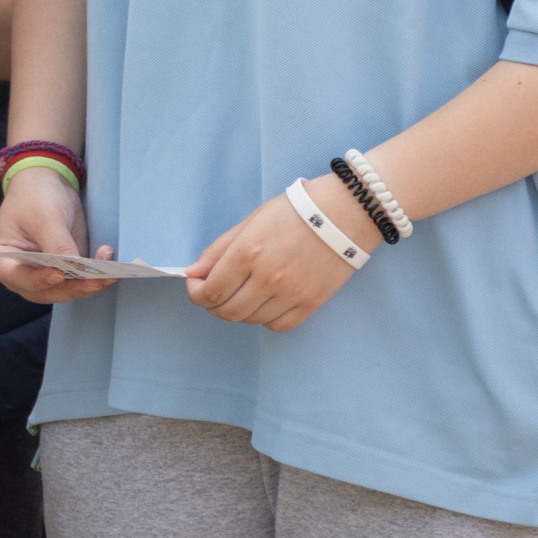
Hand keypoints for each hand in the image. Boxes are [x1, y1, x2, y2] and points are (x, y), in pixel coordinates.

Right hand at [0, 166, 116, 302]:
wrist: (46, 181)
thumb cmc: (34, 195)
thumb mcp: (44, 217)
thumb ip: (57, 245)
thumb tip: (75, 268)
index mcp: (3, 262)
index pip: (20, 278)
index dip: (40, 280)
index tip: (59, 274)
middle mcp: (23, 274)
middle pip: (47, 291)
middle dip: (73, 286)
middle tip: (96, 280)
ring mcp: (44, 274)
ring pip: (67, 290)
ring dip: (89, 283)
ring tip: (109, 272)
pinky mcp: (65, 270)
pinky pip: (79, 280)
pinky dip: (95, 277)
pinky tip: (110, 267)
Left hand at [183, 174, 372, 332]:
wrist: (343, 214)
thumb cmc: (293, 212)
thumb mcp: (250, 222)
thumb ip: (219, 250)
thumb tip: (193, 273)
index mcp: (248, 252)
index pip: (210, 291)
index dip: (196, 293)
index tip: (195, 285)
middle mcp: (268, 278)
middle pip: (227, 311)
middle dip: (212, 305)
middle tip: (212, 293)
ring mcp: (291, 294)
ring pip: (250, 320)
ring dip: (237, 311)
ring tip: (239, 293)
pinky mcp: (311, 304)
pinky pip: (278, 325)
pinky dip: (264, 319)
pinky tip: (262, 303)